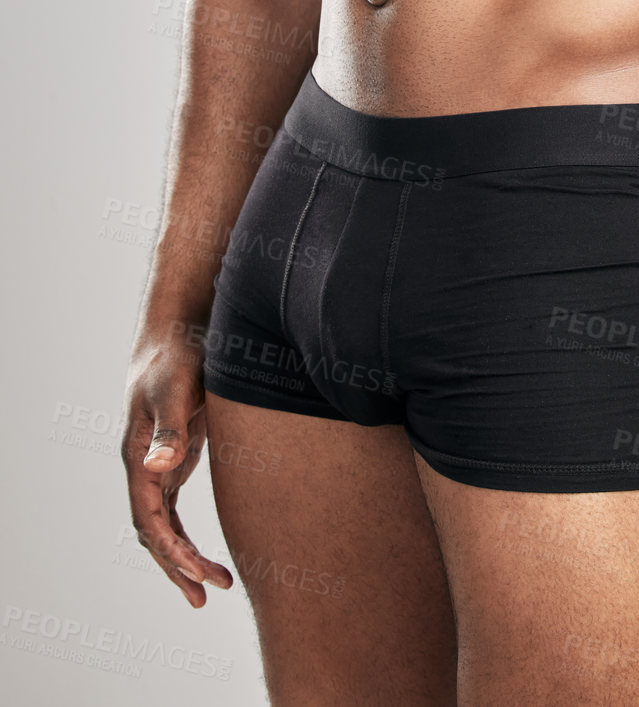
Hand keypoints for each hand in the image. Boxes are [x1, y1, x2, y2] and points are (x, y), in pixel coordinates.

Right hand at [121, 327, 233, 606]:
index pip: (151, 521)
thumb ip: (168, 426)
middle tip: (209, 595)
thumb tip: (158, 467)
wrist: (177, 329)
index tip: (199, 574)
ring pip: (164, 526)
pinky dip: (186, 535)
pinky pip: (175, 509)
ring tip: (213, 586)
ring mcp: (158, 464)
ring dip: (183, 558)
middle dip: (178, 567)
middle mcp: (145, 466)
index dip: (173, 551)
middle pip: (155, 533)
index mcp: (139, 456)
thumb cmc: (176, 355)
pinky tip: (204, 553)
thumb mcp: (175, 387)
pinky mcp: (176, 456)